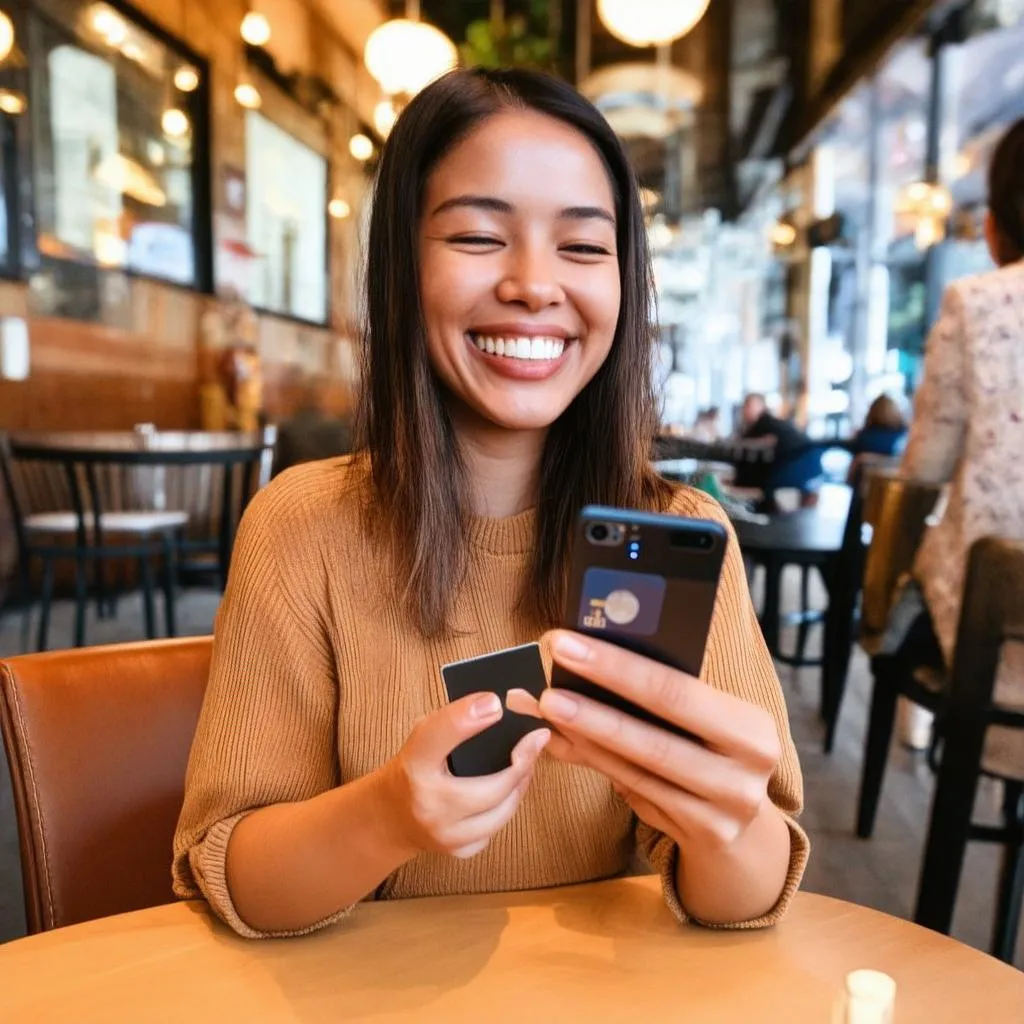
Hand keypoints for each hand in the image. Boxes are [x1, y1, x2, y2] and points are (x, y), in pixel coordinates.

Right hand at [381, 692, 549, 859]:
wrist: (390, 817)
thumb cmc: (413, 768)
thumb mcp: (423, 737)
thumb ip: (453, 722)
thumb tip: (495, 705)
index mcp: (415, 764)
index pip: (440, 733)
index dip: (470, 715)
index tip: (497, 703)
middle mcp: (428, 804)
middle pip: (493, 787)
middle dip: (523, 762)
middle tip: (537, 741)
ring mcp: (444, 834)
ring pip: (502, 812)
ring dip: (520, 786)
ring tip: (527, 764)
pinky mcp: (457, 850)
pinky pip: (495, 828)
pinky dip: (505, 808)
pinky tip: (509, 791)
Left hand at [509, 631, 779, 853]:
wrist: (742, 825)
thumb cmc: (709, 749)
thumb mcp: (701, 719)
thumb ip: (651, 694)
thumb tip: (578, 656)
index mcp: (752, 725)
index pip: (676, 690)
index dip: (616, 668)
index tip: (564, 645)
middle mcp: (748, 770)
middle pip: (656, 737)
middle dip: (593, 709)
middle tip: (544, 690)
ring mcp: (728, 808)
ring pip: (639, 769)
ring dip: (584, 740)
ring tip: (544, 714)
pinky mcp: (704, 834)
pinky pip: (635, 792)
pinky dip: (595, 764)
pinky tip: (562, 744)